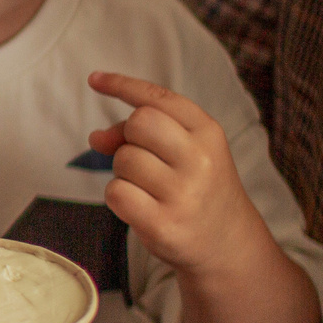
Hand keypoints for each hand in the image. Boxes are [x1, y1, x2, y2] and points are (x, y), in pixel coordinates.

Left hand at [87, 71, 261, 271]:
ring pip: (124, 160)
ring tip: (150, 189)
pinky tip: (142, 207)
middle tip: (142, 159)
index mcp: (208, 132)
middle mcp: (200, 159)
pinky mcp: (163, 224)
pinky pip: (116, 193)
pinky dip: (119, 198)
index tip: (95, 79)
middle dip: (129, 137)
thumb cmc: (197, 188)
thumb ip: (143, 134)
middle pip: (139, 123)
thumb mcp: (185, 151)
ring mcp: (183, 193)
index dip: (123, 85)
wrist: (227, 243)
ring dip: (124, 172)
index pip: (159, 98)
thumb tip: (96, 138)